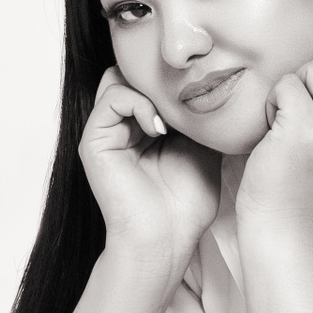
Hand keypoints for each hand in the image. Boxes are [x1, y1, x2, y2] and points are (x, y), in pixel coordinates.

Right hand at [79, 66, 221, 270]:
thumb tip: (218, 81)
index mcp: (146, 126)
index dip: (176, 78)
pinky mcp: (94, 141)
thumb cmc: (186, 204)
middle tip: (186, 95)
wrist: (166, 239)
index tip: (201, 89)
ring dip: (150, 90)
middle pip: (133, 73)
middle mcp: (123, 125)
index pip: (153, 80)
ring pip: (121, 78)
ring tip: (171, 118)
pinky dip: (138, 104)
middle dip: (160, 78)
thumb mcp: (204, 147)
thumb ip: (200, 115)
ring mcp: (107, 132)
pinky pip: (112, 98)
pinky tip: (158, 129)